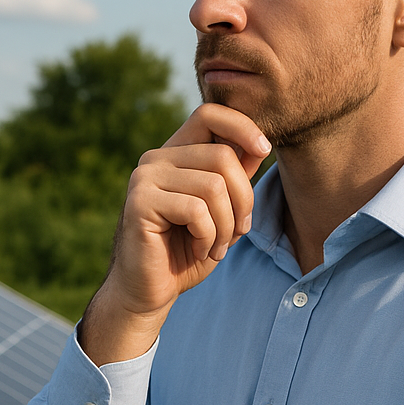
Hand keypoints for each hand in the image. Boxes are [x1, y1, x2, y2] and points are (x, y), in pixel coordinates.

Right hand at [81, 104, 269, 364]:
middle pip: (223, 155)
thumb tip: (259, 145)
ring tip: (216, 245)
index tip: (264, 151)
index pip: (209, 113)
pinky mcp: (139, 203)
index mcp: (175, 153)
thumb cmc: (184, 251)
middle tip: (238, 231)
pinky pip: (196, 210)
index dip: (242, 126)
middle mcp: (156, 158)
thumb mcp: (221, 211)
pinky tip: (197, 249)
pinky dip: (208, 236)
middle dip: (244, 199)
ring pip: (214, 185)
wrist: (149, 291)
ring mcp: (145, 178)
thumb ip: (234, 178)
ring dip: (226, 224)